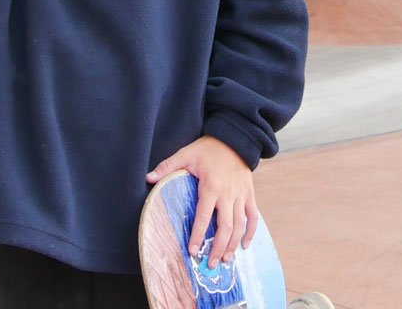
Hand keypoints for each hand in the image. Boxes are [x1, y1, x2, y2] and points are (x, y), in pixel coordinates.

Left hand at [147, 136, 257, 269]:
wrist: (235, 138)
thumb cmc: (209, 148)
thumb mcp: (186, 153)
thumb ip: (167, 166)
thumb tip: (148, 178)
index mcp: (211, 186)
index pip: (203, 216)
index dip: (198, 235)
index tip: (193, 251)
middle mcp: (228, 194)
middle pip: (225, 227)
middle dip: (218, 248)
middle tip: (211, 265)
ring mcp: (241, 195)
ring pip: (239, 225)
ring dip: (233, 244)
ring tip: (226, 260)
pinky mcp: (249, 194)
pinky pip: (253, 216)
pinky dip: (250, 232)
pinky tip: (244, 245)